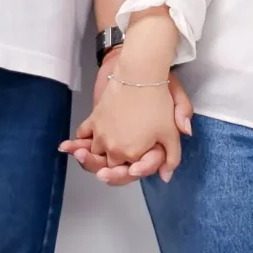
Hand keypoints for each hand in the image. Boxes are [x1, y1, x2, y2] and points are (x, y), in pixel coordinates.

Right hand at [62, 62, 193, 185]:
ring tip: (97, 155)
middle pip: (107, 166)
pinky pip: (82, 134)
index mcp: (130, 154)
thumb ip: (171, 158)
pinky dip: (81, 141)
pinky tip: (81, 143)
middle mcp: (111, 147)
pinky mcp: (93, 119)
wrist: (139, 76)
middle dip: (112, 167)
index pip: (126, 172)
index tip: (134, 165)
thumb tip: (166, 177)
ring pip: (93, 153)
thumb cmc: (157, 103)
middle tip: (114, 164)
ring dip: (95, 156)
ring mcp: (99, 134)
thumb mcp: (171, 133)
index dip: (131, 170)